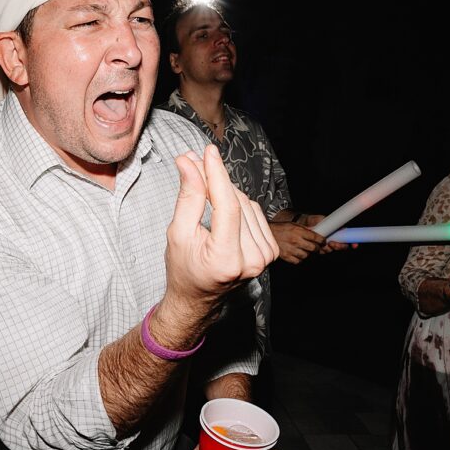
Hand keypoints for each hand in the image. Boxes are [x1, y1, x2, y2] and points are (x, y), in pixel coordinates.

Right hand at [162, 145, 278, 322]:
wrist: (198, 298)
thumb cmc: (184, 269)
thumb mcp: (178, 233)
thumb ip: (188, 197)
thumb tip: (189, 162)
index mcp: (227, 259)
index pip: (228, 206)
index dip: (217, 175)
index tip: (208, 152)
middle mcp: (252, 260)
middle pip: (237, 202)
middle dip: (215, 181)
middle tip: (194, 167)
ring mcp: (265, 257)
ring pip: (247, 204)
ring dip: (226, 192)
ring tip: (205, 195)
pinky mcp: (270, 251)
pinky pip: (255, 213)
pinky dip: (238, 205)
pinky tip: (223, 211)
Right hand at [269, 220, 324, 263]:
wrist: (267, 235)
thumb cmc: (280, 229)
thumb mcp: (293, 225)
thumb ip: (305, 229)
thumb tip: (316, 232)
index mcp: (298, 231)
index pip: (316, 237)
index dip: (322, 240)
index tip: (323, 241)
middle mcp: (295, 241)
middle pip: (313, 248)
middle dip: (317, 248)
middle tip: (317, 247)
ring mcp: (291, 250)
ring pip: (306, 256)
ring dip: (307, 254)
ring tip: (305, 250)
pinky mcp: (286, 256)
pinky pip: (298, 261)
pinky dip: (299, 259)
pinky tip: (298, 254)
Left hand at [298, 213, 355, 254]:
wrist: (301, 224)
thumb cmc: (313, 220)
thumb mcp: (323, 218)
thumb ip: (333, 221)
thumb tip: (342, 225)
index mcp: (337, 232)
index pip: (348, 238)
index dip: (353, 242)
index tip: (354, 245)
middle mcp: (333, 239)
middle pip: (341, 247)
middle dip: (339, 247)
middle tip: (333, 243)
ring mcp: (326, 244)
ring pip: (332, 250)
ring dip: (329, 248)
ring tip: (325, 243)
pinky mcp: (318, 248)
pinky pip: (323, 252)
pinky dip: (322, 250)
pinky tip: (319, 246)